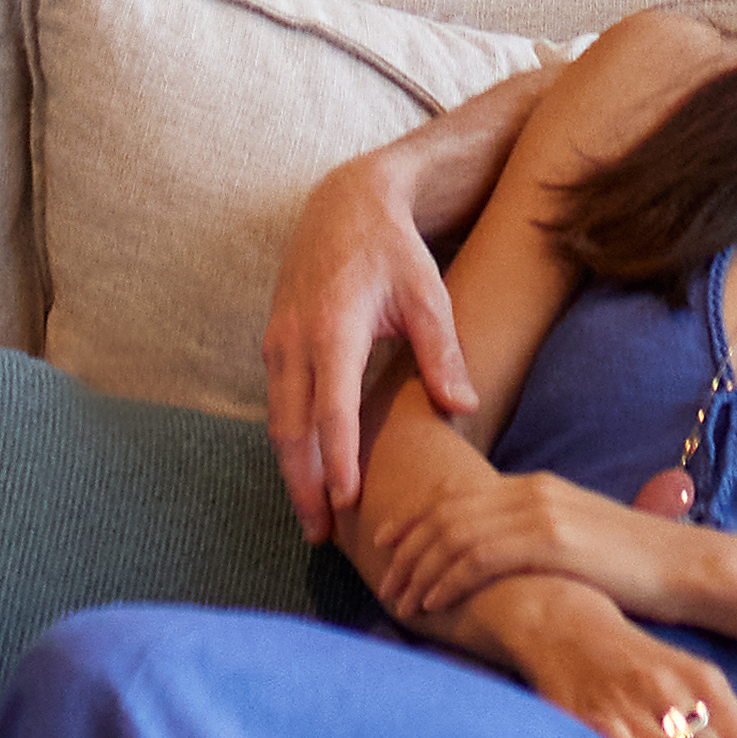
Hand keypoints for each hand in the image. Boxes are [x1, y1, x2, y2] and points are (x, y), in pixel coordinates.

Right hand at [268, 152, 474, 528]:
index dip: (337, 460)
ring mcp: (277, 340)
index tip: (348, 503)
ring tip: (313, 518)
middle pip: (292, 428)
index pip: (332, 409)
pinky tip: (306, 473)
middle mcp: (295, 338)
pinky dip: (288, 443)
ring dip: (292, 471)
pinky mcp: (273, 342)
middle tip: (322, 534)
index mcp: (335, 327)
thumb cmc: (394, 249)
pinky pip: (276, 403)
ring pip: (278, 420)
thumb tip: (463, 407)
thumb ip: (441, 351)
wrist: (344, 202)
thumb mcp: (428, 293)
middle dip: (303, 485)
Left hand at [358, 449, 661, 631]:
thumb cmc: (633, 566)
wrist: (685, 565)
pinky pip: (480, 556)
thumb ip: (537, 541)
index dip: (412, 520)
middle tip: (379, 580)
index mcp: (532, 487)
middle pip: (445, 513)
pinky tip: (430, 602)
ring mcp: (540, 512)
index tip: (381, 544)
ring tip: (397, 599)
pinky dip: (447, 578)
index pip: (455, 497)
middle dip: (404, 548)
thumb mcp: (577, 540)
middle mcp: (529, 491)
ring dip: (418, 569)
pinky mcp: (551, 540)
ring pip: (454, 535)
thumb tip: (504, 566)